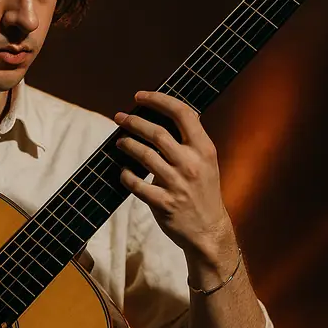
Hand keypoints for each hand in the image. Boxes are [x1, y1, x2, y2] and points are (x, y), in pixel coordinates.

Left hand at [114, 90, 235, 262]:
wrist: (208, 231)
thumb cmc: (204, 191)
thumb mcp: (207, 161)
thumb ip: (192, 139)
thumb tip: (175, 111)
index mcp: (204, 149)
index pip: (182, 113)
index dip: (158, 100)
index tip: (140, 96)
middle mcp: (191, 164)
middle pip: (156, 133)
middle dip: (133, 121)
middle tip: (119, 117)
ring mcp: (177, 184)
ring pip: (144, 156)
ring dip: (126, 144)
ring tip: (119, 141)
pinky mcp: (163, 203)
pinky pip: (136, 184)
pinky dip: (126, 175)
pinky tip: (123, 171)